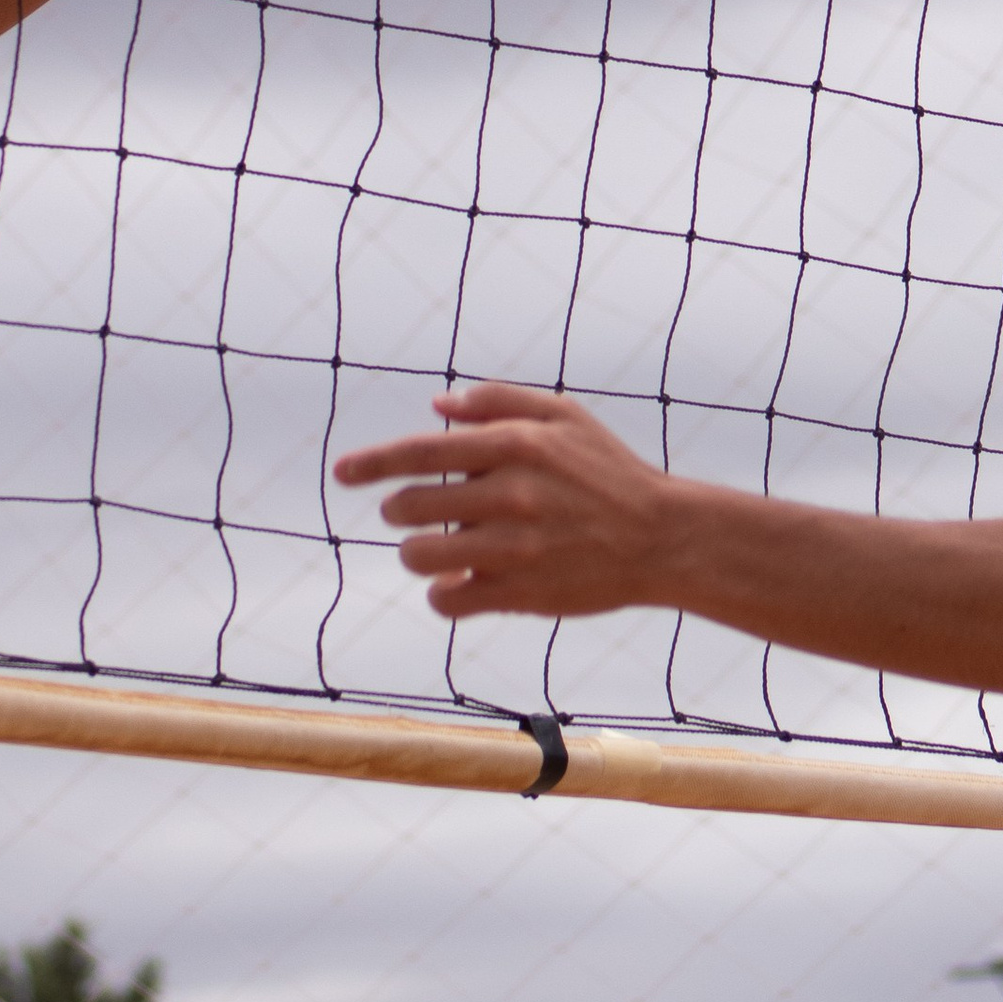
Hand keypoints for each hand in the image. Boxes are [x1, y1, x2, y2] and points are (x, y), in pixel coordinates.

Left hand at [331, 383, 682, 620]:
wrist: (660, 538)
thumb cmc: (607, 471)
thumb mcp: (562, 415)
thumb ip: (498, 402)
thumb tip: (437, 407)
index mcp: (514, 444)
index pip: (420, 452)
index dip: (373, 462)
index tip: (342, 473)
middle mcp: (509, 495)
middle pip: (412, 507)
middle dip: (399, 510)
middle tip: (409, 512)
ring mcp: (514, 549)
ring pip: (423, 556)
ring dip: (416, 553)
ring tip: (433, 549)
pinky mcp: (521, 594)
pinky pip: (450, 599)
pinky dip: (442, 593)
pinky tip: (456, 582)